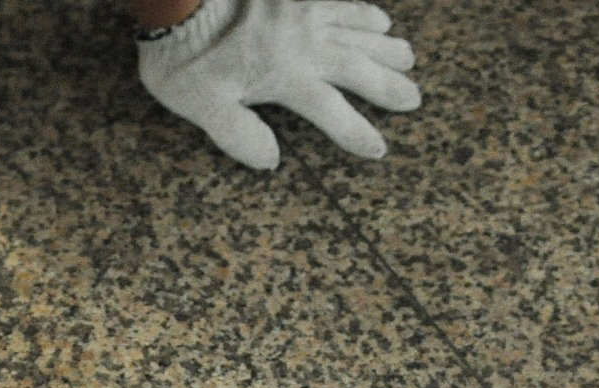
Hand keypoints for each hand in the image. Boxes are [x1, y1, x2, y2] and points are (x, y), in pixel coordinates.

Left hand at [138, 0, 420, 170]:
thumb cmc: (183, 54)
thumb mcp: (201, 105)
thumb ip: (238, 135)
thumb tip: (269, 160)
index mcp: (286, 76)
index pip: (332, 111)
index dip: (356, 131)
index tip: (378, 148)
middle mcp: (305, 43)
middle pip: (357, 67)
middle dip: (387, 85)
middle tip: (414, 97)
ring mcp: (302, 12)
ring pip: (356, 30)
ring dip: (384, 45)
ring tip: (407, 57)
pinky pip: (339, 1)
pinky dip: (361, 9)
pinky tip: (380, 14)